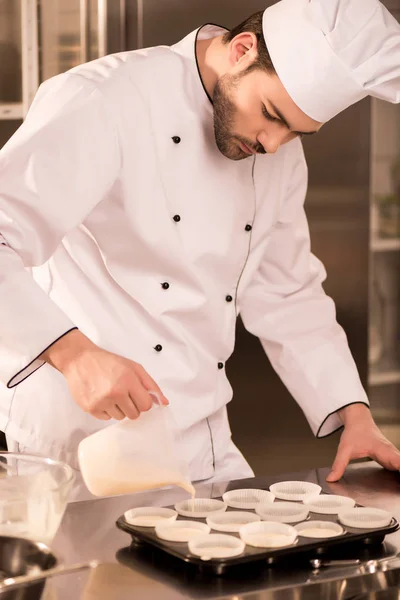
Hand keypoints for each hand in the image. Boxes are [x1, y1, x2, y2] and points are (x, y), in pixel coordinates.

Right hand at [41, 329, 168, 420]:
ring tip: (110, 393)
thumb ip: (150, 385)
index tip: (137, 395)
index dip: (143, 401)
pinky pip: (106, 418)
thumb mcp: (133, 367)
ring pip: (120, 417)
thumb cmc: (107, 362)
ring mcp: (101, 402)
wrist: (80, 360)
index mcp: (128, 381)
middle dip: (132, 405)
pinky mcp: (90, 408)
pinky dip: (106, 410)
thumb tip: (164, 402)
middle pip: (134, 414)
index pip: (146, 405)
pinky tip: (101, 396)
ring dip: (119, 408)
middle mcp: (115, 393)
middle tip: (123, 393)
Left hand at [326, 404, 399, 481]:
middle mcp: (391, 453)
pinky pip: (399, 466)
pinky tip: (397, 483)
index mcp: (382, 450)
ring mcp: (392, 455)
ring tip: (398, 487)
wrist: (359, 420)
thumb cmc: (355, 432)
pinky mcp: (391, 457)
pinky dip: (399, 472)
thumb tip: (331, 479)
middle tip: (399, 489)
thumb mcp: (344, 449)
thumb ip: (339, 465)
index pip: (398, 462)